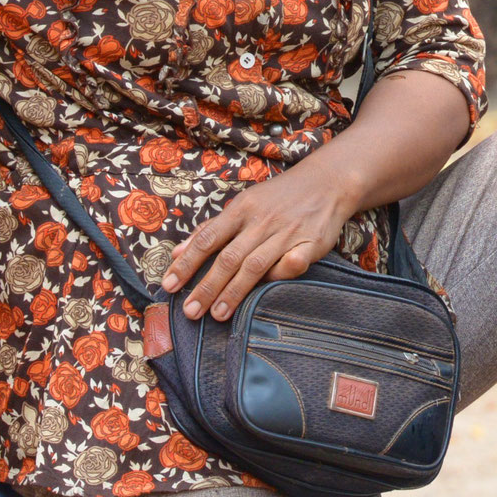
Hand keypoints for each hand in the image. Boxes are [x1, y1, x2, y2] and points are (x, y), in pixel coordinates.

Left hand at [160, 163, 356, 320]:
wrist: (326, 181)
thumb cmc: (278, 197)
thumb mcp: (242, 204)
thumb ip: (211, 228)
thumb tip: (177, 252)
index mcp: (241, 209)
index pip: (207, 239)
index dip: (187, 264)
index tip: (170, 286)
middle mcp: (261, 221)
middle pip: (229, 257)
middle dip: (207, 286)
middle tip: (190, 311)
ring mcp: (287, 232)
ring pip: (255, 265)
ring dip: (234, 292)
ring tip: (217, 315)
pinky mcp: (311, 242)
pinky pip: (292, 264)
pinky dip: (279, 276)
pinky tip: (266, 292)